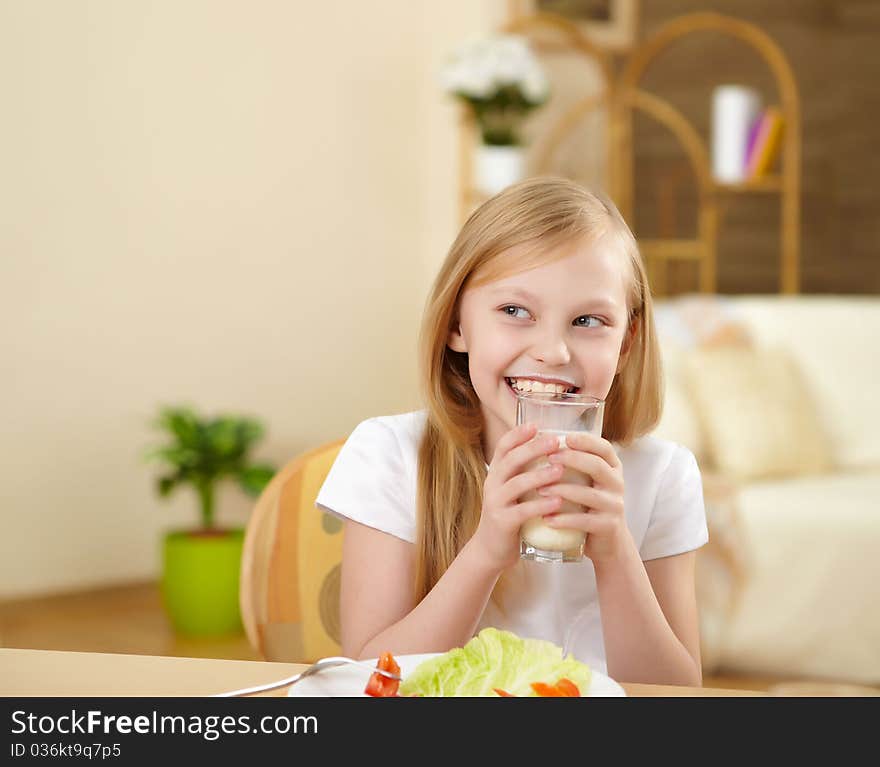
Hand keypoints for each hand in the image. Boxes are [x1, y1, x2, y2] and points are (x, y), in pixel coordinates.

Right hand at [470, 423, 566, 571]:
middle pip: (510, 460)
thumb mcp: (512, 490)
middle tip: (555, 441)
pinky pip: (522, 511)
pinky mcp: (502, 523)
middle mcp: (492, 484)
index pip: (503, 447)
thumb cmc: (510, 515)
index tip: (537, 424)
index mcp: (496, 473)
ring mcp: (495, 503)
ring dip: (539, 475)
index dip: (518, 434)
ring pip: (516, 484)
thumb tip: (553, 449)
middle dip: (533, 449)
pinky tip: (557, 501)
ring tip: (560, 469)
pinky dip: (540, 504)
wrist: (490, 550)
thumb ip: (525, 472)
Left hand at [538, 432, 631, 564]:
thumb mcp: (587, 481)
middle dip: (572, 459)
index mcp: (613, 468)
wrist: (607, 542)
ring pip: (589, 494)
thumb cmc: (589, 505)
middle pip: (597, 466)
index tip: (566, 437)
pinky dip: (564, 519)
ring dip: (562, 490)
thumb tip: (538, 441)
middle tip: (549, 458)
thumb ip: (573, 464)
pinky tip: (547, 518)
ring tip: (539, 490)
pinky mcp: (608, 526)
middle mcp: (617, 484)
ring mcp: (614, 506)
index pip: (604, 448)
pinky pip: (585, 520)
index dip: (586, 441)